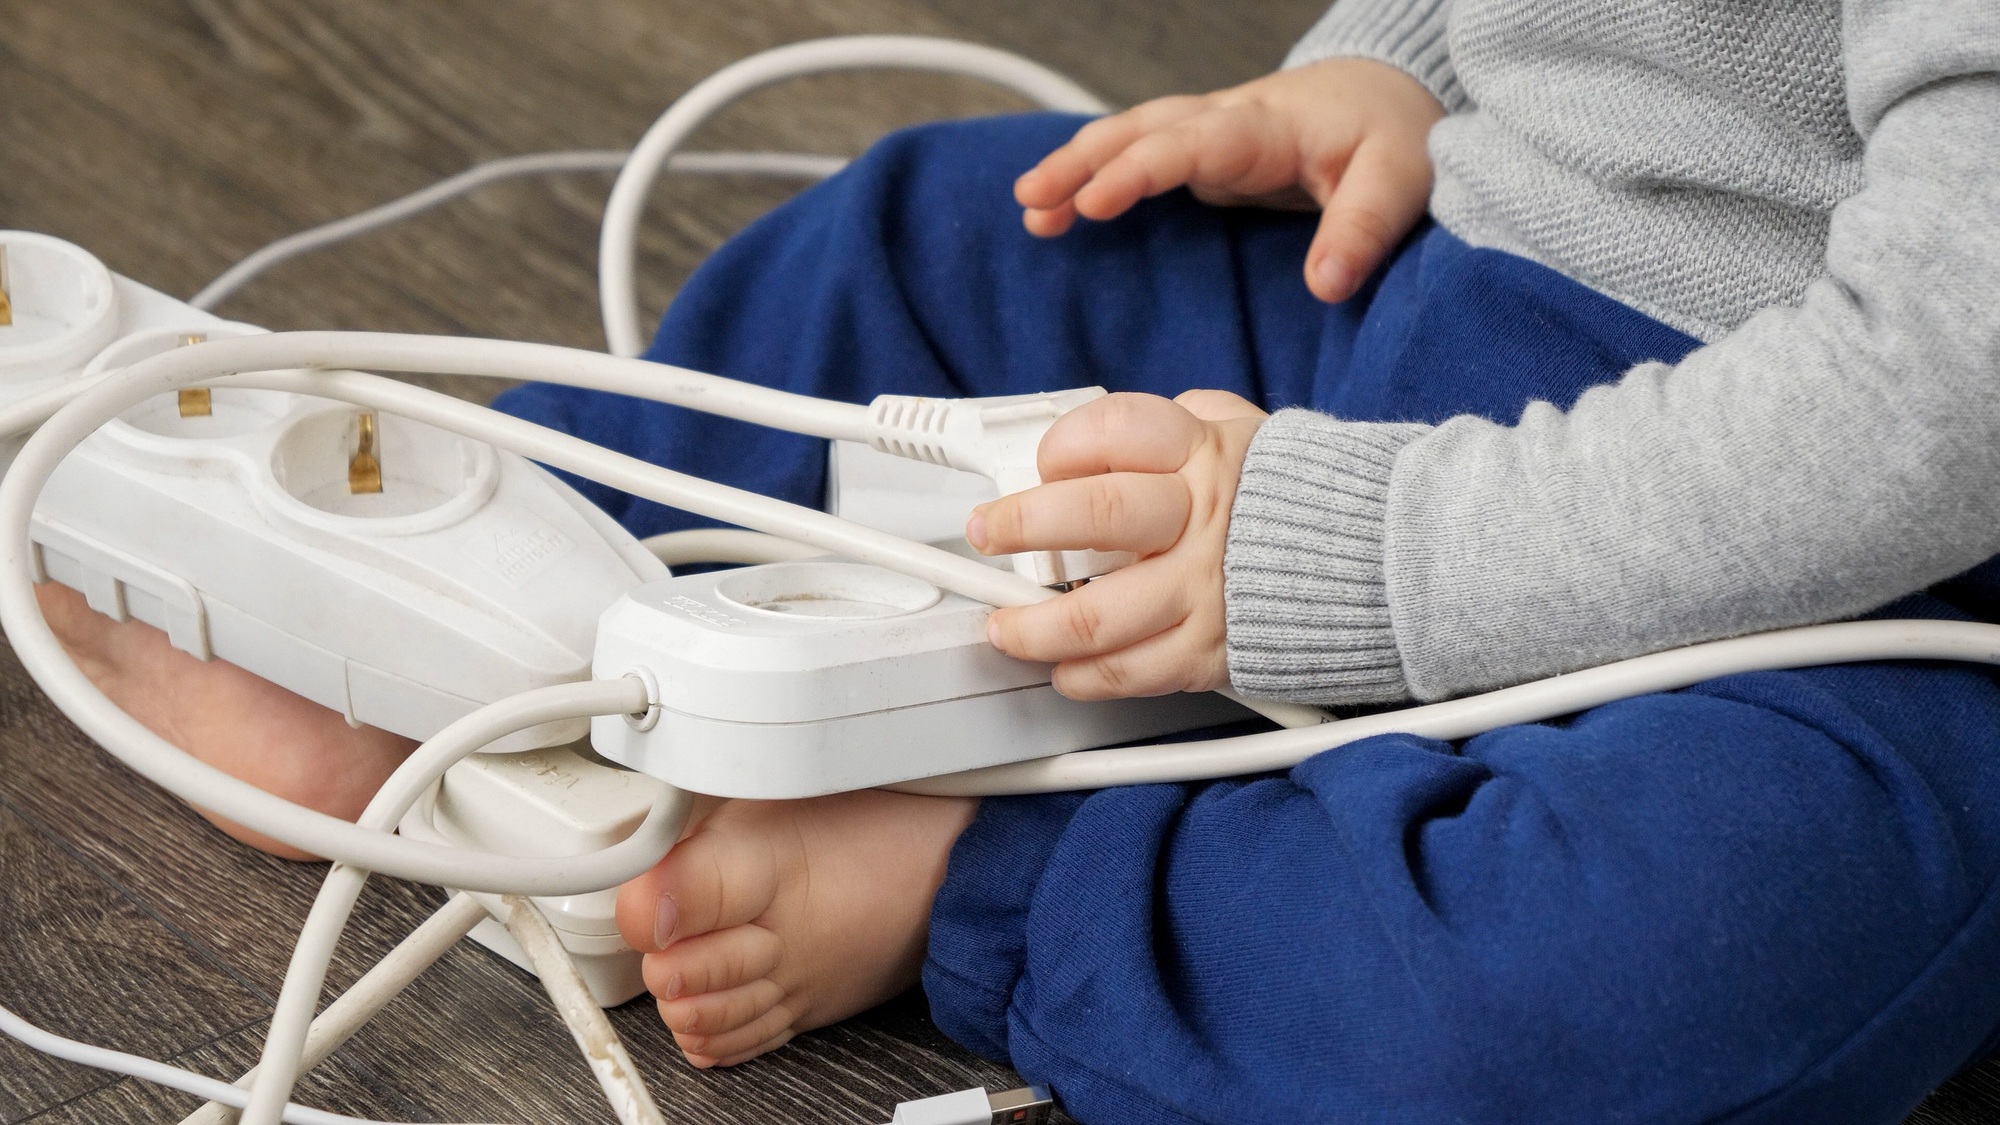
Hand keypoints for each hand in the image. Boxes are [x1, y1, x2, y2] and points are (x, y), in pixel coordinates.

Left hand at [966, 390, 1266, 699]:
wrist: (1379, 564)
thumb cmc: (1296, 499)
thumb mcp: (1244, 434)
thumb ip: (1177, 428)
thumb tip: (1110, 432)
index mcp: (1204, 454)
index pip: (1113, 431)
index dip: (1061, 446)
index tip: (1038, 467)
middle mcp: (1201, 518)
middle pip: (1091, 514)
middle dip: (1019, 525)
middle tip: (987, 534)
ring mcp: (1205, 589)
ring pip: (1096, 614)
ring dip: (1033, 627)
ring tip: (1005, 626)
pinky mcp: (1212, 650)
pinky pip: (1132, 673)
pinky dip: (1085, 676)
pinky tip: (1066, 668)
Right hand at [1014, 57, 1443, 302]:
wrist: (1390, 97)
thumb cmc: (1393, 135)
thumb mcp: (1398, 180)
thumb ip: (1362, 231)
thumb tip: (1325, 286)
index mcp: (1266, 126)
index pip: (1188, 143)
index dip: (1137, 171)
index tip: (1092, 202)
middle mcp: (1227, 123)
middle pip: (1140, 130)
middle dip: (1082, 162)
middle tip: (1033, 201)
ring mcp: (1211, 137)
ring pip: (1130, 138)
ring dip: (1077, 167)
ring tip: (1030, 209)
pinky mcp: (1206, 157)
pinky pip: (1139, 158)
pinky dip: (1096, 176)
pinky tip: (1061, 209)